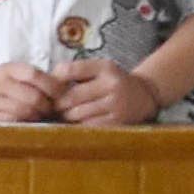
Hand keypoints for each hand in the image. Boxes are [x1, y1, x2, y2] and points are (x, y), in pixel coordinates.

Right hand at [0, 62, 60, 123]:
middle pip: (32, 96)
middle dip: (47, 106)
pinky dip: (24, 123)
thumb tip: (67, 86)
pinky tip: (28, 122)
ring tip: (42, 117)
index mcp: (8, 68)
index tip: (61, 94)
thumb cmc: (2, 85)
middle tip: (53, 111)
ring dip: (38, 116)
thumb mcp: (15, 74)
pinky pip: (12, 121)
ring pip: (24, 111)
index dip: (51, 85)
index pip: (34, 74)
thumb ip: (37, 78)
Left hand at [50, 60, 166, 127]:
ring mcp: (115, 105)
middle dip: (59, 104)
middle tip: (55, 107)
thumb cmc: (112, 82)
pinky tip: (78, 123)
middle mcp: (111, 84)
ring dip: (67, 117)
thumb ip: (76, 71)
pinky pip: (88, 126)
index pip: (70, 70)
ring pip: (78, 114)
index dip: (55, 81)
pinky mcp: (117, 122)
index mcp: (104, 67)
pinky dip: (79, 126)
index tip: (52, 89)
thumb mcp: (99, 69)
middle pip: (71, 97)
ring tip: (66, 115)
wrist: (143, 96)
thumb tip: (49, 80)